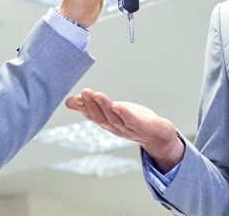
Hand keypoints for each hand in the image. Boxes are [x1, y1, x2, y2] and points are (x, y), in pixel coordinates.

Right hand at [64, 89, 183, 171]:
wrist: (159, 135)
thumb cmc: (134, 121)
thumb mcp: (111, 112)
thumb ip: (91, 107)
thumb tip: (70, 101)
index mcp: (108, 123)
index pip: (93, 116)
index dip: (84, 108)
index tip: (75, 98)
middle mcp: (116, 128)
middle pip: (102, 117)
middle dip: (92, 105)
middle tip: (84, 93)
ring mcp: (130, 129)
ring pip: (115, 119)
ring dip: (105, 107)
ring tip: (97, 95)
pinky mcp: (144, 127)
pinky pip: (133, 121)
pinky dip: (125, 114)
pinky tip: (118, 106)